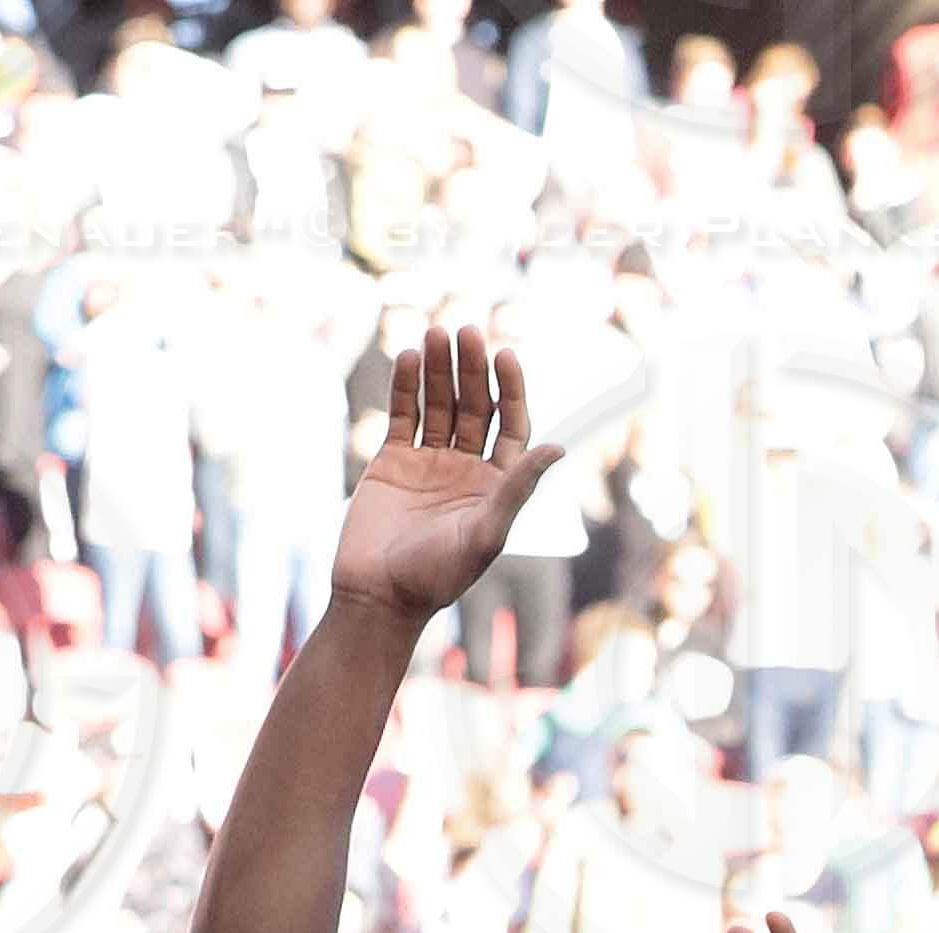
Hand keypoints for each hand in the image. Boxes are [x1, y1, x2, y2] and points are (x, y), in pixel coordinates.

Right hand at [332, 324, 564, 622]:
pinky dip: (404, 387)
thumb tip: (560, 448)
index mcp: (497, 486)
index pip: (511, 426)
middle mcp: (467, 470)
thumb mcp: (486, 533)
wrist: (378, 594)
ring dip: (438, 370)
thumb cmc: (438, 575)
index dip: (510, 390)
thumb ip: (518, 488)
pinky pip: (402, 416)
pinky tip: (407, 357)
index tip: (505, 355)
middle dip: (471, 370)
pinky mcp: (392, 462)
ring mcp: (429, 463)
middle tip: (466, 331)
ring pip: (438, 405)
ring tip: (436, 334)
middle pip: (474, 407)